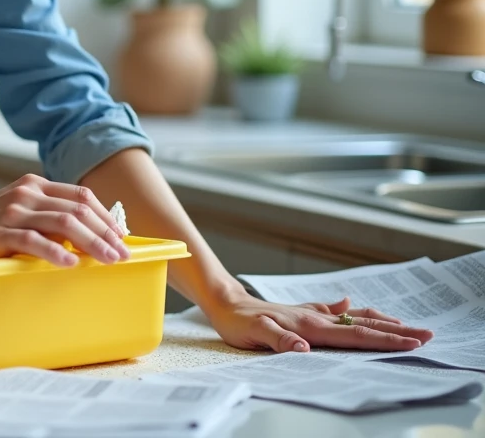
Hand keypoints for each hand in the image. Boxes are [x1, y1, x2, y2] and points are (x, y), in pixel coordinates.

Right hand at [0, 174, 130, 266]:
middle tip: (122, 254)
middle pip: (78, 209)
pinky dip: (56, 252)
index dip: (106, 215)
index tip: (122, 236)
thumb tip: (86, 237)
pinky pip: (33, 241)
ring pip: (64, 223)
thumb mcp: (18, 211)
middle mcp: (26, 193)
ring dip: (92, 242)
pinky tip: (71, 263)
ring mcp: (12, 212)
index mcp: (34, 185)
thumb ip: (46, 216)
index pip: (81, 196)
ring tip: (108, 260)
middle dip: (106, 232)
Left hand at [206, 293, 433, 352]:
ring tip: (405, 325)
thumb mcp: (254, 334)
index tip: (412, 342)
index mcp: (308, 325)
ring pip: (353, 318)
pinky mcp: (302, 313)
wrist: (224, 302)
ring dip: (380, 321)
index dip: (384, 340)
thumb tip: (304, 349)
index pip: (354, 335)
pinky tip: (354, 306)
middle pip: (362, 325)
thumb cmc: (238, 322)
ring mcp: (310, 314)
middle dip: (396, 331)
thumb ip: (279, 340)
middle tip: (427, 334)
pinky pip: (335, 314)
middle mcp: (314, 318)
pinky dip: (352, 313)